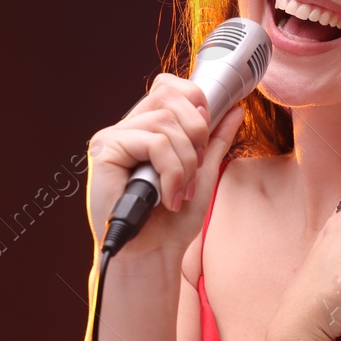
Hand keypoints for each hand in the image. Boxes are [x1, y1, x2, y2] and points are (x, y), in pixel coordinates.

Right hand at [85, 73, 245, 257]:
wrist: (152, 254)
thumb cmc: (172, 221)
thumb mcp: (202, 174)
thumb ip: (215, 141)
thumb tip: (235, 110)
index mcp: (149, 128)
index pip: (169, 87)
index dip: (194, 100)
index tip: (204, 137)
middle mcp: (129, 127)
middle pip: (169, 95)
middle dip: (196, 133)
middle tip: (194, 171)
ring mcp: (115, 137)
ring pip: (166, 122)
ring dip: (185, 163)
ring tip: (180, 193)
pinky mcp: (105, 150)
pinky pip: (153, 143)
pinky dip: (171, 172)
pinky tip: (167, 197)